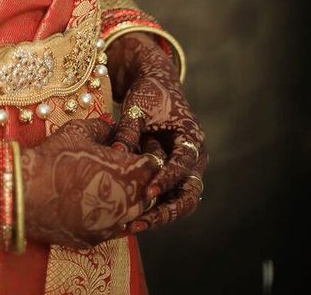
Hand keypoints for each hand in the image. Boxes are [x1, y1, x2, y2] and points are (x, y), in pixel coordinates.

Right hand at [22, 116, 160, 248]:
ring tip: (111, 186)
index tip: (141, 149)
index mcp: (128, 173)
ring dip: (129, 200)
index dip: (149, 154)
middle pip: (149, 192)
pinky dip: (111, 217)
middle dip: (141, 180)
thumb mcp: (78, 132)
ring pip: (135, 214)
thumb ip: (101, 127)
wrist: (26, 194)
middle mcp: (128, 203)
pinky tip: (97, 204)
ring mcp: (113, 225)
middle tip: (126, 167)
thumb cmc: (55, 158)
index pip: (155, 164)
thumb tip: (111, 124)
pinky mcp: (97, 240)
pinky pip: (114, 229)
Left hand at [106, 33, 207, 233]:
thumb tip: (115, 154)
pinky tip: (130, 218)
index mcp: (192, 137)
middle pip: (189, 193)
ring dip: (160, 214)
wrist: (155, 84)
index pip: (183, 164)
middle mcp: (194, 157)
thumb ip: (129, 131)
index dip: (167, 178)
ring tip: (132, 226)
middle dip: (167, 211)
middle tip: (141, 222)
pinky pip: (168, 196)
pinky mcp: (173, 173)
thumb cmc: (148, 93)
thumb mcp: (137, 108)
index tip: (148, 192)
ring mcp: (186, 168)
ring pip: (180, 200)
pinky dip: (154, 207)